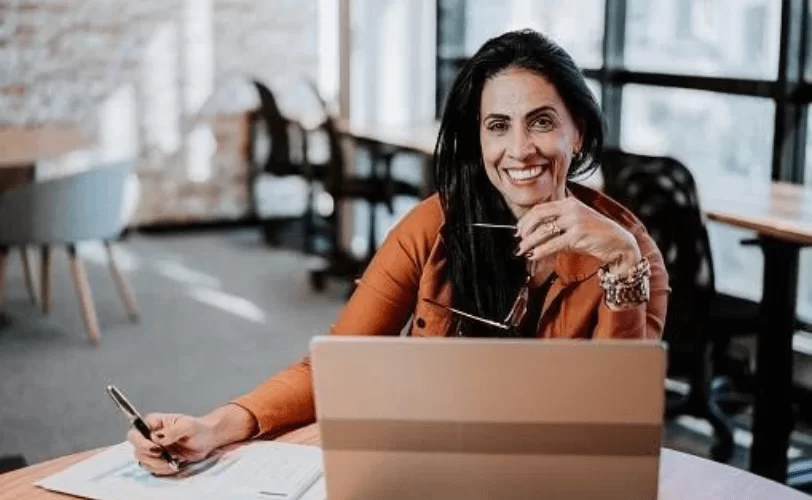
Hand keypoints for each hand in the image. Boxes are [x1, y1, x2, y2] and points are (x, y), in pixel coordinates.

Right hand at [128, 413, 218, 475]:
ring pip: (143, 460)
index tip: (156, 448)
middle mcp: (150, 435)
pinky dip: (160, 469)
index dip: (141, 441)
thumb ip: (172, 431)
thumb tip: (159, 438)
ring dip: (156, 464)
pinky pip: (151, 468)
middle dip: (149, 455)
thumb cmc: (198, 428)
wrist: (207, 440)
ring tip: (171, 462)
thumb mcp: (188, 425)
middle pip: (137, 448)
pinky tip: (172, 465)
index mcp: (154, 423)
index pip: (136, 431)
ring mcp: (152, 449)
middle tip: (164, 456)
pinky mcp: (158, 460)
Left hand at [515, 197, 640, 273]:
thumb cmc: (595, 235)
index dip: (526, 220)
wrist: (618, 243)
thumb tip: (533, 235)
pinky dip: (540, 250)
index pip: (540, 208)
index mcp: (569, 202)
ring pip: (543, 231)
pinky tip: (534, 255)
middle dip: (525, 229)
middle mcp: (571, 208)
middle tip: (519, 241)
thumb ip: (557, 225)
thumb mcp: (575, 224)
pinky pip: (552, 243)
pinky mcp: (577, 235)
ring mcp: (574, 220)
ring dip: (529, 242)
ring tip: (523, 250)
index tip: (518, 230)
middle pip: (538, 216)